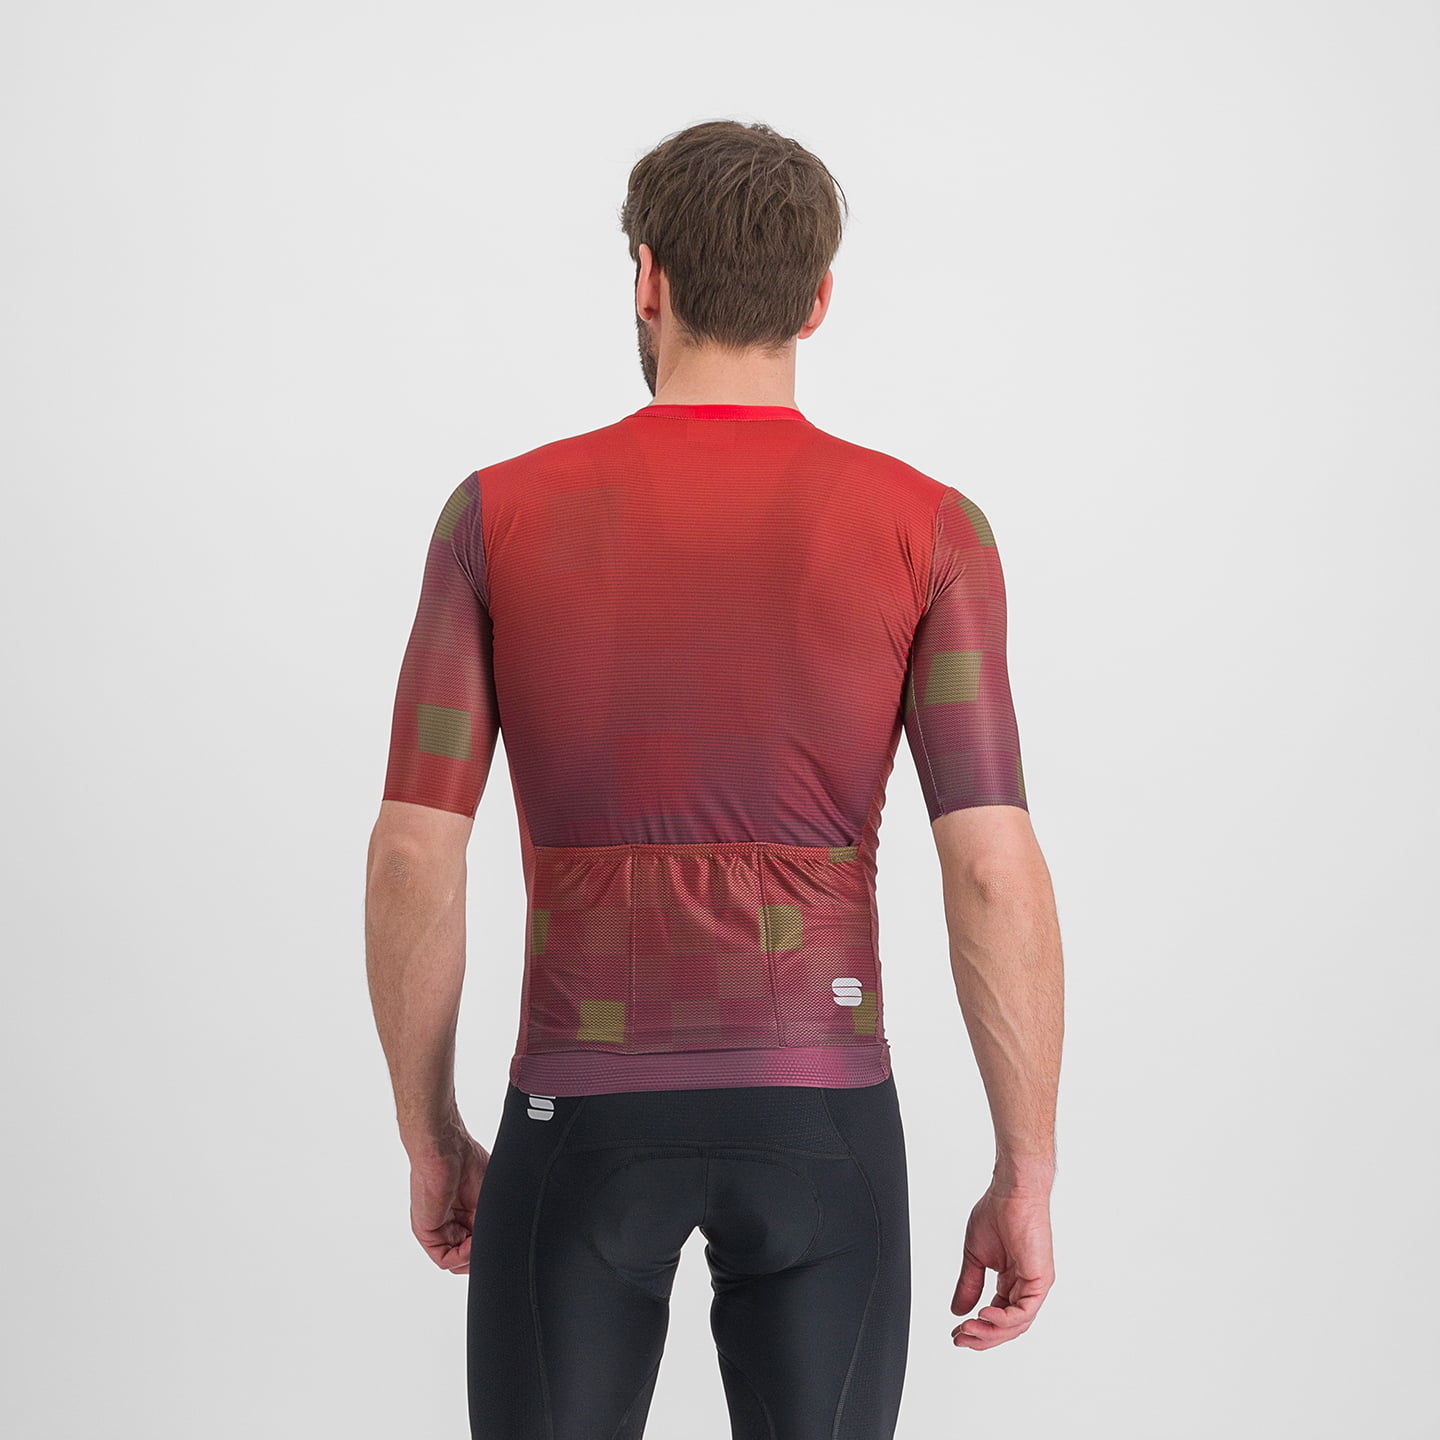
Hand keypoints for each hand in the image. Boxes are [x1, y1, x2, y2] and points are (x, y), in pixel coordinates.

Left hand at [408, 1129, 489, 1274]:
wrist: (446, 1148)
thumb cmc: (467, 1160)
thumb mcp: (488, 1197)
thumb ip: (490, 1223)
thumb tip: (503, 1244)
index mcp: (464, 1216)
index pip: (476, 1246)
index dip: (489, 1248)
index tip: (503, 1243)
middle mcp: (450, 1225)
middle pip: (467, 1257)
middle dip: (482, 1255)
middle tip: (495, 1245)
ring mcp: (438, 1230)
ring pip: (456, 1261)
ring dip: (474, 1256)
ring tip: (484, 1238)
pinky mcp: (426, 1232)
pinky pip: (444, 1258)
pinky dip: (462, 1257)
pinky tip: (473, 1243)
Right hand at [951, 1182, 1054, 1348]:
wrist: (1011, 1191)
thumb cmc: (997, 1213)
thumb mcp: (974, 1256)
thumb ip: (969, 1285)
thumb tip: (957, 1310)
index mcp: (1011, 1281)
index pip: (997, 1316)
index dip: (977, 1328)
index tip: (957, 1332)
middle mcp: (1025, 1286)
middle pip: (1007, 1326)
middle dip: (982, 1337)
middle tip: (960, 1338)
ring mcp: (1034, 1284)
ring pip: (1016, 1324)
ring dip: (990, 1331)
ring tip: (968, 1329)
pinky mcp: (1040, 1280)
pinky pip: (1024, 1311)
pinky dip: (1004, 1319)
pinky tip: (984, 1315)